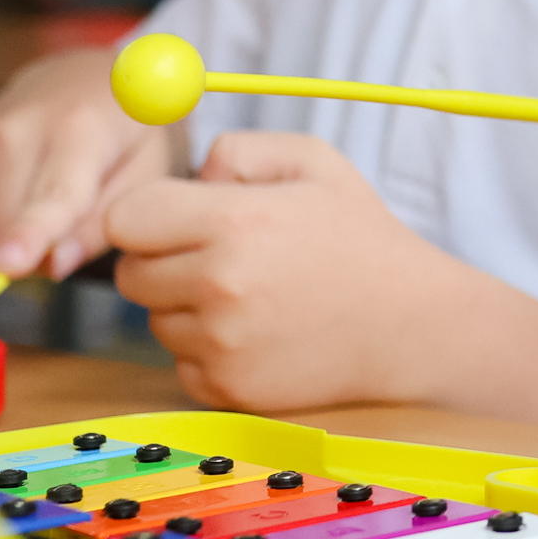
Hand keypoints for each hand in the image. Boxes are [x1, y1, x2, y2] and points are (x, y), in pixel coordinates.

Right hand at [0, 48, 178, 280]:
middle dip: (39, 252)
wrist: (77, 80)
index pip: (52, 195)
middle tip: (75, 224)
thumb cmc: (123, 134)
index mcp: (79, 131)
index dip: (29, 234)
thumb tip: (54, 265)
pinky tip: (21, 198)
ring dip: (16, 241)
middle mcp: (15, 131)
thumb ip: (104, 225)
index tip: (9, 265)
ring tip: (50, 202)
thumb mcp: (144, 175)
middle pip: (8, 228)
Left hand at [104, 131, 468, 411]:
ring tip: (253, 297)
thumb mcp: (314, 162)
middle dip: (162, 263)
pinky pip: (181, 363)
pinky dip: (208, 352)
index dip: (147, 216)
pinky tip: (259, 334)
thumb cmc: (362, 238)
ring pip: (155, 321)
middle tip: (218, 259)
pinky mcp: (226, 387)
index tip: (177, 220)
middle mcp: (218, 285)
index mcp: (234, 222)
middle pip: (129, 274)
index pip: (124, 219)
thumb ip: (237, 151)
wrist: (413, 325)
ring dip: (187, 310)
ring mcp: (220, 343)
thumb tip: (186, 178)